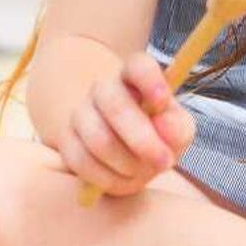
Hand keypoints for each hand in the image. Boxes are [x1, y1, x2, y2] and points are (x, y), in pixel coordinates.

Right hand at [58, 52, 194, 196]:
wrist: (127, 151)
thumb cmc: (159, 134)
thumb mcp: (178, 130)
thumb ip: (178, 127)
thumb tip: (166, 128)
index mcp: (136, 77)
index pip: (139, 66)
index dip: (150, 80)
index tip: (162, 100)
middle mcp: (105, 89)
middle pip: (115, 105)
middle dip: (142, 139)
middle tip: (165, 162)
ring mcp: (81, 112)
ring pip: (98, 137)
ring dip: (127, 163)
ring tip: (145, 173)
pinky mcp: (66, 140)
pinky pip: (80, 160)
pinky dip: (106, 178)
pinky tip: (124, 180)